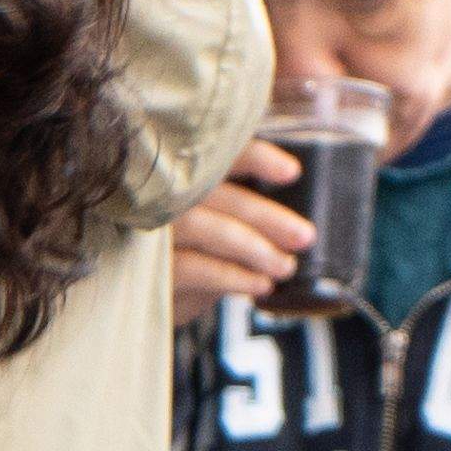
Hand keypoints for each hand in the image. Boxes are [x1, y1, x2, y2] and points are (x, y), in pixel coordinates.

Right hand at [164, 139, 314, 316]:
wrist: (146, 294)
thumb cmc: (188, 253)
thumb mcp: (214, 226)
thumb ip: (241, 213)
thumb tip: (294, 226)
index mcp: (179, 176)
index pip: (215, 155)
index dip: (255, 158)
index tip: (293, 173)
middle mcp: (158, 195)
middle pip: (214, 193)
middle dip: (266, 215)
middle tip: (304, 235)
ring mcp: (150, 230)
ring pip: (203, 227)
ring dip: (253, 248)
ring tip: (285, 265)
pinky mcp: (150, 268)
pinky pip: (194, 267)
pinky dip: (233, 276)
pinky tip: (261, 283)